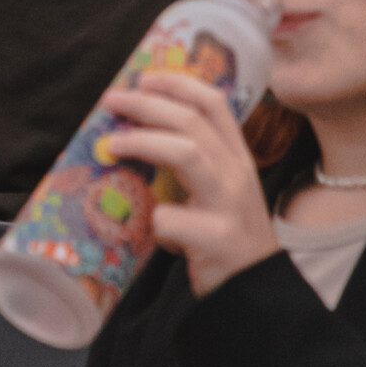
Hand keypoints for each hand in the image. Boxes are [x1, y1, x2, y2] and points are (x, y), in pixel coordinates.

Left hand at [96, 71, 278, 299]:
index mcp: (237, 158)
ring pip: (189, 154)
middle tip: (112, 100)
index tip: (144, 77)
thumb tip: (131, 135)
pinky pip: (172, 219)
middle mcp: (237, 174)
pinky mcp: (216, 238)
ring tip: (111, 144)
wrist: (253, 289)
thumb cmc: (223, 235)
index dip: (178, 84)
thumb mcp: (216, 191)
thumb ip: (190, 164)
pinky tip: (156, 233)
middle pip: (192, 123)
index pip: (214, 105)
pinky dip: (155, 221)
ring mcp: (229, 205)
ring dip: (145, 142)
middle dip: (147, 105)